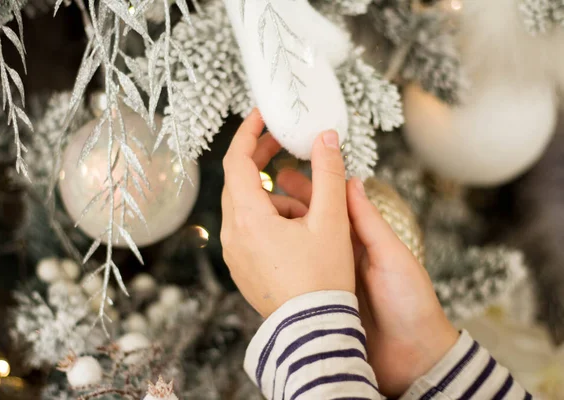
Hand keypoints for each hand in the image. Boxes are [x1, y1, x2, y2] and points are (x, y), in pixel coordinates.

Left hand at [220, 109, 354, 317]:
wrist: (314, 331)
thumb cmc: (323, 278)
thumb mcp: (331, 221)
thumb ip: (329, 174)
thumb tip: (326, 137)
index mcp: (248, 218)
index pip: (236, 161)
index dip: (249, 133)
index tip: (263, 116)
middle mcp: (232, 235)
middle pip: (239, 183)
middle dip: (261, 160)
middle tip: (284, 144)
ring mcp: (234, 254)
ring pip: (248, 208)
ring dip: (275, 197)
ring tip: (310, 212)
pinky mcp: (243, 267)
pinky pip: (250, 229)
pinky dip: (270, 219)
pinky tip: (300, 233)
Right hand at [276, 170, 458, 396]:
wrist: (411, 357)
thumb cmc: (410, 303)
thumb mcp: (392, 257)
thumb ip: (370, 222)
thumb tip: (353, 182)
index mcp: (360, 242)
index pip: (330, 207)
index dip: (309, 189)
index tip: (286, 171)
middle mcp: (340, 257)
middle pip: (309, 225)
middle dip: (286, 205)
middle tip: (262, 186)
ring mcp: (327, 279)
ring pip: (298, 249)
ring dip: (279, 231)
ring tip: (254, 215)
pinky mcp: (320, 301)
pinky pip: (296, 277)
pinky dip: (279, 263)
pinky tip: (260, 253)